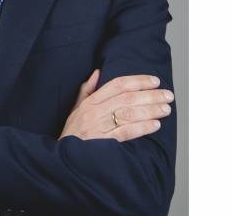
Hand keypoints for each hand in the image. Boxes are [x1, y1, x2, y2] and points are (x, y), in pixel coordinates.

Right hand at [59, 70, 173, 141]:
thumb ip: (87, 89)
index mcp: (90, 102)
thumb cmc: (72, 133)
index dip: (138, 81)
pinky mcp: (103, 143)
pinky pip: (126, 132)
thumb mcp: (76, 108)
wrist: (63, 159)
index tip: (155, 81)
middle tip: (168, 95)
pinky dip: (142, 128)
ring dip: (150, 110)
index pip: (117, 85)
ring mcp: (98, 127)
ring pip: (128, 114)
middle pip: (127, 98)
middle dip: (150, 95)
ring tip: (165, 109)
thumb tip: (98, 72)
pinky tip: (155, 125)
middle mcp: (94, 112)